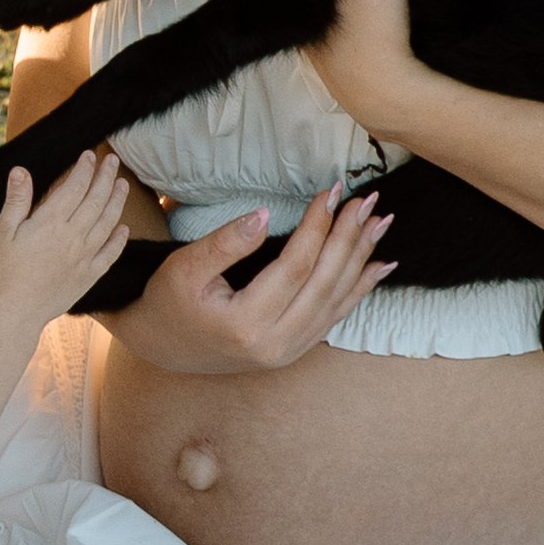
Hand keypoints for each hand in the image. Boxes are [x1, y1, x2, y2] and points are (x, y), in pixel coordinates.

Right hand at [0, 145, 129, 325]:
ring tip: (123, 185)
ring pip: (107, 223)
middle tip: (113, 161)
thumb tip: (21, 171)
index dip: (83, 170)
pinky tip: (124, 229)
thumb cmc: (4, 272)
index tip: (90, 155)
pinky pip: (109, 254)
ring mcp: (83, 257)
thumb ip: (16, 201)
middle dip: (105, 178)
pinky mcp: (88, 276)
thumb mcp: (2, 233)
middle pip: (95, 201)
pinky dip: (119, 240)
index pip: (74, 188)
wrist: (16, 313)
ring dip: (117, 202)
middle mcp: (72, 237)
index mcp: (50, 223)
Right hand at [107, 186, 395, 376]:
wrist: (163, 346)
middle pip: (323, 284)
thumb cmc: (169, 302)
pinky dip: (359, 289)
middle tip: (367, 202)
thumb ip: (226, 243)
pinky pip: (334, 316)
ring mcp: (288, 352)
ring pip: (335, 300)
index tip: (331, 192)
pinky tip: (380, 265)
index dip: (317, 227)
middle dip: (348, 238)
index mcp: (245, 323)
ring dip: (361, 259)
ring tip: (380, 223)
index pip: (295, 267)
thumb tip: (264, 215)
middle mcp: (274, 344)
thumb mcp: (184, 267)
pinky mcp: (294, 351)